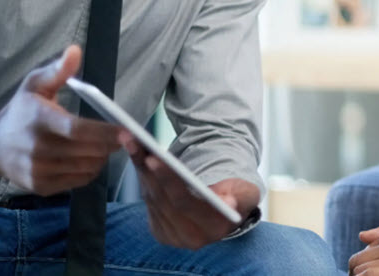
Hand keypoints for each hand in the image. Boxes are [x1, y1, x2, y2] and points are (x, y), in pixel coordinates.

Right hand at [0, 45, 121, 194]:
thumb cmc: (20, 111)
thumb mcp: (34, 85)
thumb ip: (57, 70)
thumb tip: (75, 50)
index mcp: (39, 119)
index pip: (77, 129)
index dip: (104, 132)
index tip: (126, 130)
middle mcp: (37, 148)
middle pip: (87, 150)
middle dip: (111, 144)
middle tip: (123, 136)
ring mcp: (38, 170)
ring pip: (87, 167)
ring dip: (103, 157)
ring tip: (106, 145)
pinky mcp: (42, 187)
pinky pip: (79, 180)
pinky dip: (91, 170)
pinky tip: (90, 157)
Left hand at [123, 135, 258, 248]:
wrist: (225, 209)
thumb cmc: (237, 194)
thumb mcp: (247, 192)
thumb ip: (241, 196)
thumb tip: (229, 203)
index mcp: (214, 228)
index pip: (185, 203)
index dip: (168, 180)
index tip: (154, 159)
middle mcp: (190, 237)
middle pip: (163, 199)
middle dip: (149, 169)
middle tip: (136, 143)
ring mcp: (172, 236)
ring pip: (152, 197)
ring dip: (140, 168)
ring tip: (132, 141)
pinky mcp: (160, 231)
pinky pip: (147, 200)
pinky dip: (142, 175)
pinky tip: (137, 155)